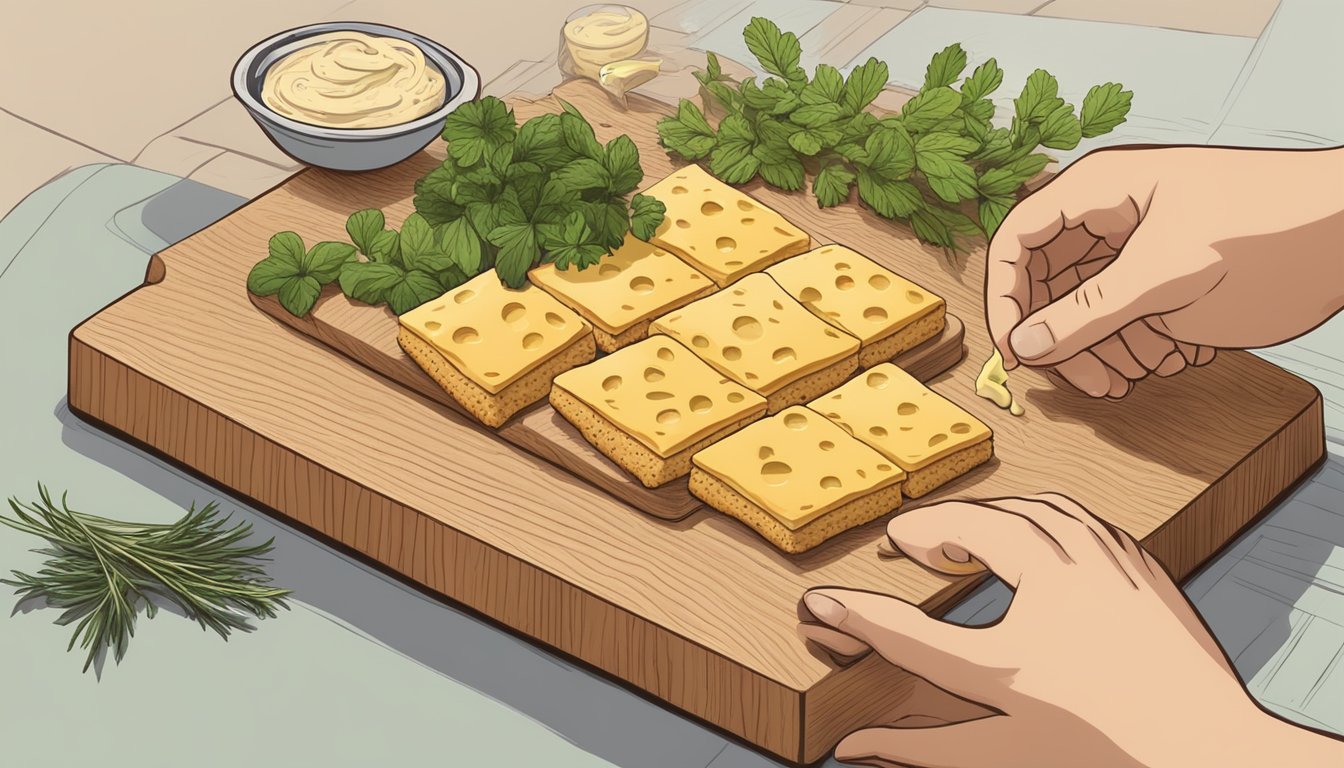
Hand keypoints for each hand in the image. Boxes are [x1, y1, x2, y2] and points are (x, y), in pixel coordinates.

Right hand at [799, 494, 1343, 766]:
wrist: (1218, 753)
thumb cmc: (1108, 754)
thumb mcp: (1007, 756)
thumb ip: (923, 749)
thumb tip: (852, 747)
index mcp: (1015, 666)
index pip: (911, 635)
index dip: (857, 615)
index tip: (819, 601)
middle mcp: (1055, 603)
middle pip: (971, 534)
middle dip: (927, 531)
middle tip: (903, 545)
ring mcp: (1100, 571)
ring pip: (1022, 509)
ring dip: (978, 515)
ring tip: (952, 536)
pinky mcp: (1132, 559)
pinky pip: (1069, 513)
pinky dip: (1029, 513)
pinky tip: (1019, 532)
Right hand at [985, 146, 1343, 397]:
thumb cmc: (1267, 230)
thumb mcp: (1168, 277)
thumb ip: (1089, 314)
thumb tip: (1025, 345)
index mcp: (1098, 191)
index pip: (1017, 241)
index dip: (1005, 297)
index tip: (1016, 352)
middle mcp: (1109, 214)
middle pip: (1048, 282)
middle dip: (1064, 336)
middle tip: (1086, 383)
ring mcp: (1138, 245)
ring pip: (1086, 306)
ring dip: (1103, 348)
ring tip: (1135, 378)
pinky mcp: (1167, 273)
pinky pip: (1126, 314)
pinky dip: (1137, 343)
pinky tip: (1170, 360)